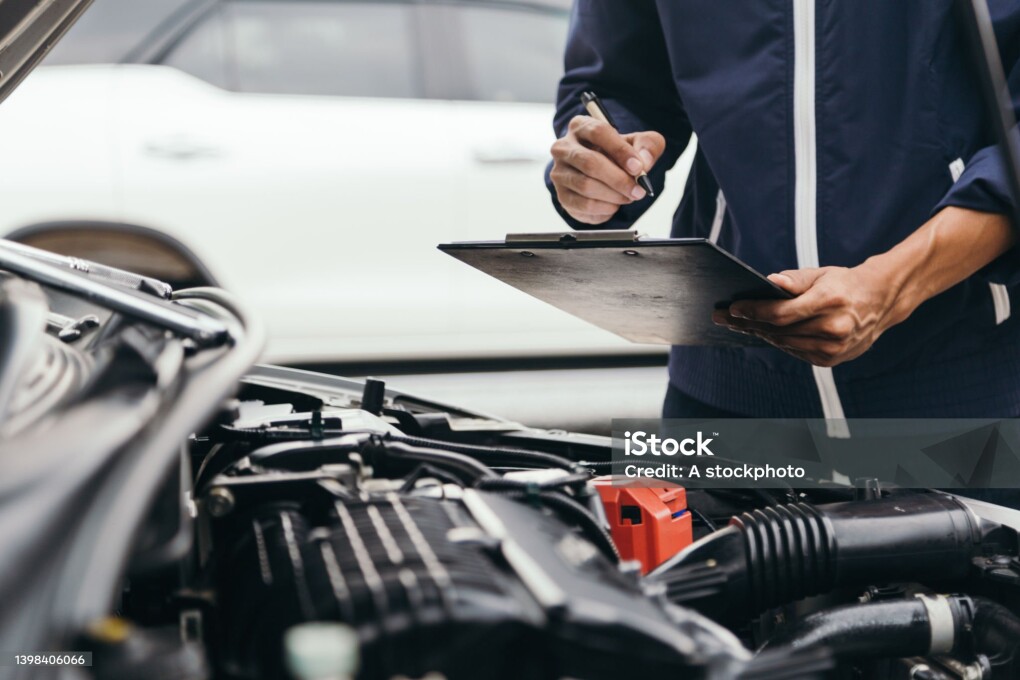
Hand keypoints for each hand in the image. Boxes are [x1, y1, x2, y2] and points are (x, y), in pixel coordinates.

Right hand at [550, 115, 664, 223]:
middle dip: (618, 179)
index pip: (599, 133)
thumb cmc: (618, 154)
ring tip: (629, 197)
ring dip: (613, 195)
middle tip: (638, 190)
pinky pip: (583, 205)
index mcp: (581, 126)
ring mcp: (559, 172)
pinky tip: (615, 205)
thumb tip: (643, 163)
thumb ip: (647, 146)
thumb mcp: (639, 143)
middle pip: (590, 162)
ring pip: (586, 186)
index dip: (620, 151)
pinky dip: (604, 208)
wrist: (602, 174)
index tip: (638, 167)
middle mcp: (564, 147)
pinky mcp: (561, 195)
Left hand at [711, 262, 908, 366]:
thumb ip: (795, 279)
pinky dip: (778, 342)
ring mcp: (834, 348)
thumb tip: (770, 282)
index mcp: (831, 301)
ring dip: (759, 334)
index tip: (733, 308)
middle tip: (723, 317)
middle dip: (748, 323)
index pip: (782, 313)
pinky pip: (795, 351)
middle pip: (779, 330)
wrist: (880, 302)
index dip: (754, 312)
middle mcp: (834, 328)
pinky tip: (762, 332)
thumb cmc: (845, 283)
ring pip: (784, 343)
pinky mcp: (831, 360)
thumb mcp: (822, 274)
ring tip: (737, 323)